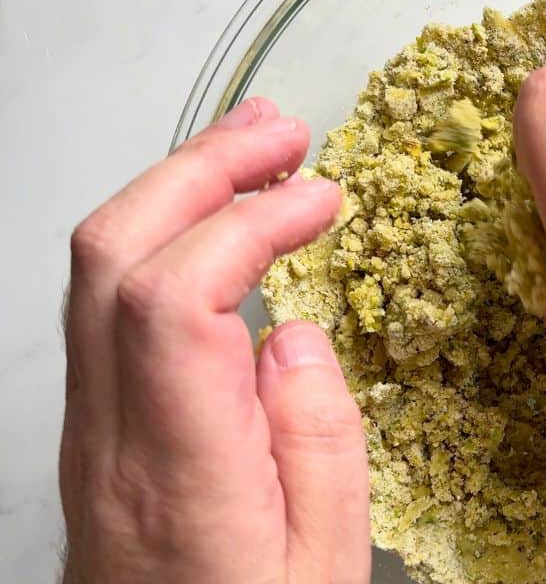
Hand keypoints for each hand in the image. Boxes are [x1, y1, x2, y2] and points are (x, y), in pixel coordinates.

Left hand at [60, 98, 368, 582]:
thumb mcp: (327, 563)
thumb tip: (293, 332)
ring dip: (175, 188)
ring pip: (95, 271)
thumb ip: (319, 440)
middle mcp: (113, 434)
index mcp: (178, 471)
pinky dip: (164, 235)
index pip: (172, 302)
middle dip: (197, 170)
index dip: (244, 224)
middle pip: (111, 259)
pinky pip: (106, 301)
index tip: (321, 198)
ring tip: (255, 149)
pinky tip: (217, 223)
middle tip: (280, 132)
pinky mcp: (97, 422)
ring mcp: (91, 424)